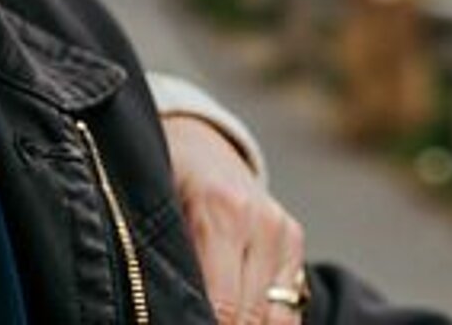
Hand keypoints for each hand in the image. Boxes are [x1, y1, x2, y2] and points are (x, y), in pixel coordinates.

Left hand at [161, 114, 307, 322]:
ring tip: (221, 323)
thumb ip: (170, 261)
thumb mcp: (157, 212)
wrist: (197, 144)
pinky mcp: (295, 240)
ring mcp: (283, 232)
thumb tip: (173, 312)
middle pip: (250, 315)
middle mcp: (262, 222)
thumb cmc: (166, 180)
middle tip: (194, 324)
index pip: (223, 304)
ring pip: (277, 317)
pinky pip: (290, 304)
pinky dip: (267, 321)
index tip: (180, 324)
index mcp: (223, 212)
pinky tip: (242, 320)